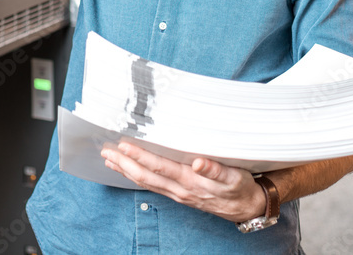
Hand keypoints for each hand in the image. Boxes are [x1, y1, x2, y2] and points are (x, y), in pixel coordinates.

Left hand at [101, 142, 266, 222]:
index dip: (140, 156)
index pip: (160, 167)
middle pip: (147, 176)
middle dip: (125, 163)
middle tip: (107, 150)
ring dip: (126, 170)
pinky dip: (136, 177)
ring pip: (146, 182)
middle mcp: (181, 189)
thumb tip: (197, 162)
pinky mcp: (179, 195)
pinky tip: (128, 170)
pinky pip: (152, 186)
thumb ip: (216, 169)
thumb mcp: (234, 177)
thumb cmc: (240, 187)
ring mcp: (178, 194)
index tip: (124, 145)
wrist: (246, 207)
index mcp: (191, 181)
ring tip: (109, 159)